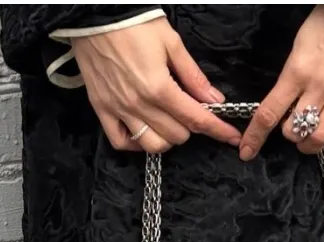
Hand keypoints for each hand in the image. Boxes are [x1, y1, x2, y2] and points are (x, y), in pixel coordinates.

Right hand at [73, 17, 241, 153]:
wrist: (92, 14)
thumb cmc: (133, 23)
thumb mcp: (170, 42)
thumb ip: (193, 75)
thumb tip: (214, 99)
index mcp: (159, 87)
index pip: (196, 119)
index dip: (218, 130)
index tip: (231, 137)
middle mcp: (139, 103)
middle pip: (177, 136)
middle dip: (189, 127)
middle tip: (188, 111)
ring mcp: (119, 109)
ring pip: (152, 145)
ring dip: (166, 138)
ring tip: (167, 122)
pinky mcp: (102, 109)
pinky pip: (121, 143)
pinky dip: (136, 144)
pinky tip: (143, 131)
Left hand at [239, 5, 323, 159]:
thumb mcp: (301, 41)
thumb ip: (292, 73)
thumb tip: (285, 100)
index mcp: (298, 70)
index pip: (269, 113)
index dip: (255, 137)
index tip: (246, 151)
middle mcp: (320, 86)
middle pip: (294, 131)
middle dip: (289, 133)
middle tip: (293, 125)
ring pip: (320, 138)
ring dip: (310, 143)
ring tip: (310, 136)